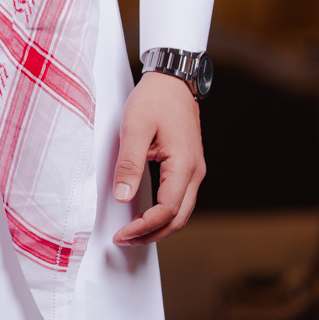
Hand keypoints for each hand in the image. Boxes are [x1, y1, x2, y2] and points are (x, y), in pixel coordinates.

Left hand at [112, 71, 205, 245]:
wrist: (173, 80)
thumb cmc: (155, 99)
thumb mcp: (134, 128)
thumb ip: (129, 164)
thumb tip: (123, 196)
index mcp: (184, 165)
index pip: (167, 211)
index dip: (144, 227)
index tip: (122, 233)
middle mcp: (195, 172)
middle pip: (178, 219)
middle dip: (152, 234)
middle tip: (125, 239)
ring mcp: (195, 170)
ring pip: (181, 212)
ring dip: (158, 226)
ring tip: (132, 232)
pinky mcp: (189, 166)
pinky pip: (180, 199)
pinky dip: (164, 214)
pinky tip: (145, 215)